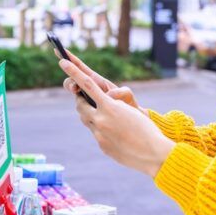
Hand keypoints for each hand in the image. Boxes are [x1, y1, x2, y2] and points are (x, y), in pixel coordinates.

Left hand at [59, 59, 174, 177]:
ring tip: (100, 113)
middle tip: (84, 98)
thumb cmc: (146, 127)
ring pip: (86, 120)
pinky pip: (96, 133)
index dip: (73, 72)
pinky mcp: (102, 146)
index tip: (62, 61)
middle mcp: (101, 120)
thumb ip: (112, 105)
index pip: (87, 85)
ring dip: (89, 114)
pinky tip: (114, 132)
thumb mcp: (129, 109)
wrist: (153, 153)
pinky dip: (102, 129)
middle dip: (80, 100)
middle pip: (80, 105)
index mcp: (109, 106)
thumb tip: (100, 107)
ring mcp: (99, 134)